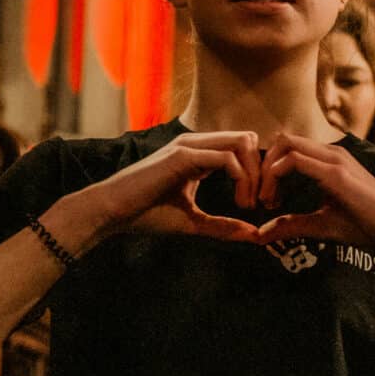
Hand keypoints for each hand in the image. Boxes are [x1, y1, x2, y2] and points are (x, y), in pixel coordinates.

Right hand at [76, 131, 263, 244]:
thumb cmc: (145, 215)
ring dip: (255, 175)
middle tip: (262, 203)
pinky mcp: (182, 155)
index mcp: (200, 154)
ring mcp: (189, 146)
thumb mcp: (193, 222)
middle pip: (249, 140)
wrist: (111, 213)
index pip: (243, 148)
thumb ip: (223, 226)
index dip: (259, 173)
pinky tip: (239, 203)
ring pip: (242, 143)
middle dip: (263, 171)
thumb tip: (255, 235)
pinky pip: (226, 158)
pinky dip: (242, 179)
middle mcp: (197, 143)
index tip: (260, 204)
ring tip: (249, 204)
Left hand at [251, 132, 374, 249]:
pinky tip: (274, 202)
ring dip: (266, 171)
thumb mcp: (321, 224)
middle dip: (263, 167)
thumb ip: (291, 225)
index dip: (270, 171)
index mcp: (330, 161)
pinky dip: (274, 177)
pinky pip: (293, 160)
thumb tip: (260, 235)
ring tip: (266, 202)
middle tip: (260, 199)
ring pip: (285, 144)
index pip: (289, 148)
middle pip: (282, 140)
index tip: (267, 202)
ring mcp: (334, 159)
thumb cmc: (367, 227)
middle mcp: (332, 153)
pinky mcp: (335, 172)